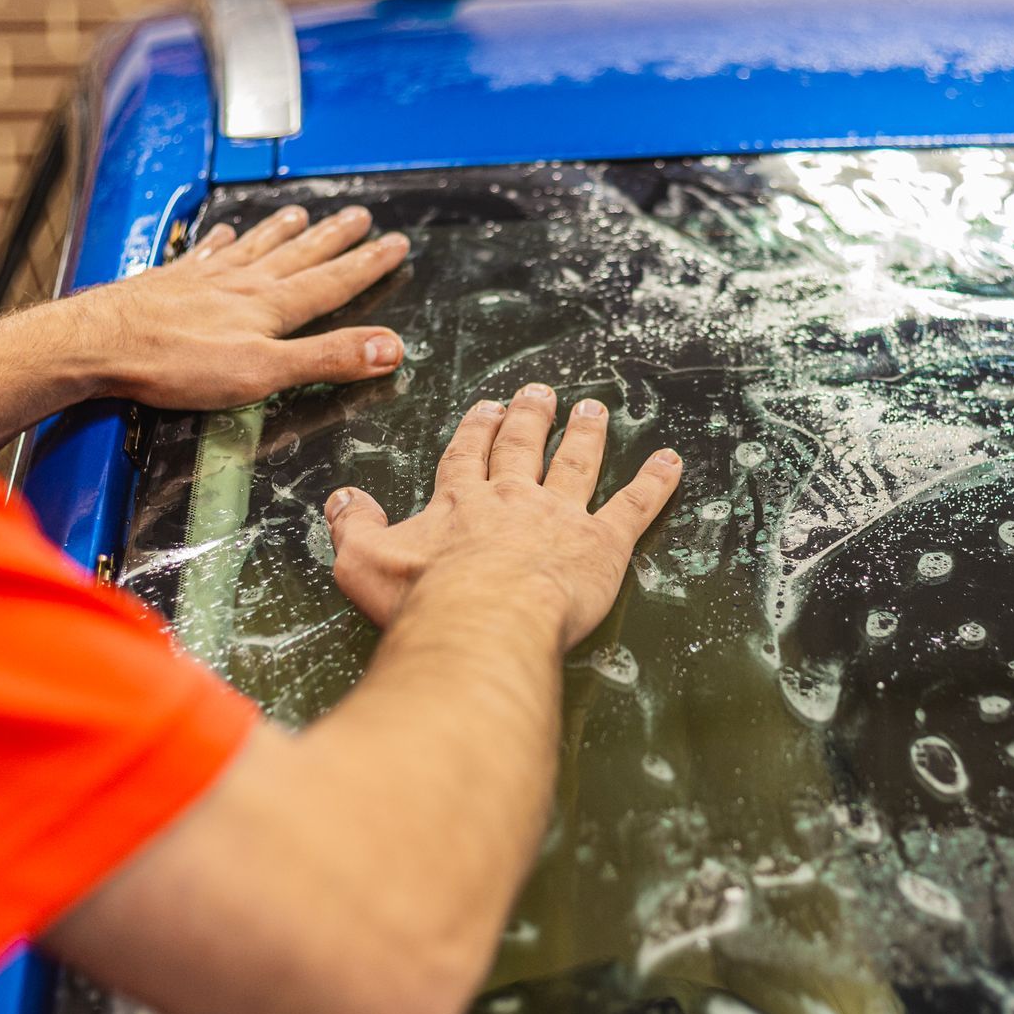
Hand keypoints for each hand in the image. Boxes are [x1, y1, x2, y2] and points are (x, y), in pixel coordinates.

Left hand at [72, 205, 409, 410]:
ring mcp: (204, 279)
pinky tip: (226, 232)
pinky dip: (222, 241)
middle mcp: (241, 284)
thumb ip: (326, 358)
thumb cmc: (174, 364)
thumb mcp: (264, 372)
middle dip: (334, 238)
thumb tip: (389, 347)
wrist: (97, 345)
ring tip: (302, 214)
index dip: (367, 264)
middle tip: (360, 216)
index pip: (332, 281)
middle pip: (299, 255)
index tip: (394, 245)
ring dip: (282, 231)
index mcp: (270, 306)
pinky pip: (206, 253)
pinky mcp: (170, 283)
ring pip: (255, 247)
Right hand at [325, 384, 682, 648]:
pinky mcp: (603, 544)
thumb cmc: (423, 599)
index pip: (469, 455)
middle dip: (531, 418)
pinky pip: (635, 507)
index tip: (487, 409)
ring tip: (594, 409)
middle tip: (540, 393)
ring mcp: (561, 517)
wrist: (483, 620)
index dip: (478, 431)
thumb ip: (351, 528)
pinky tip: (672, 462)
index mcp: (461, 501)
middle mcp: (513, 499)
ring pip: (578, 465)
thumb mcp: (362, 562)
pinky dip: (656, 483)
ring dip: (587, 435)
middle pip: (524, 448)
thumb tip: (341, 498)